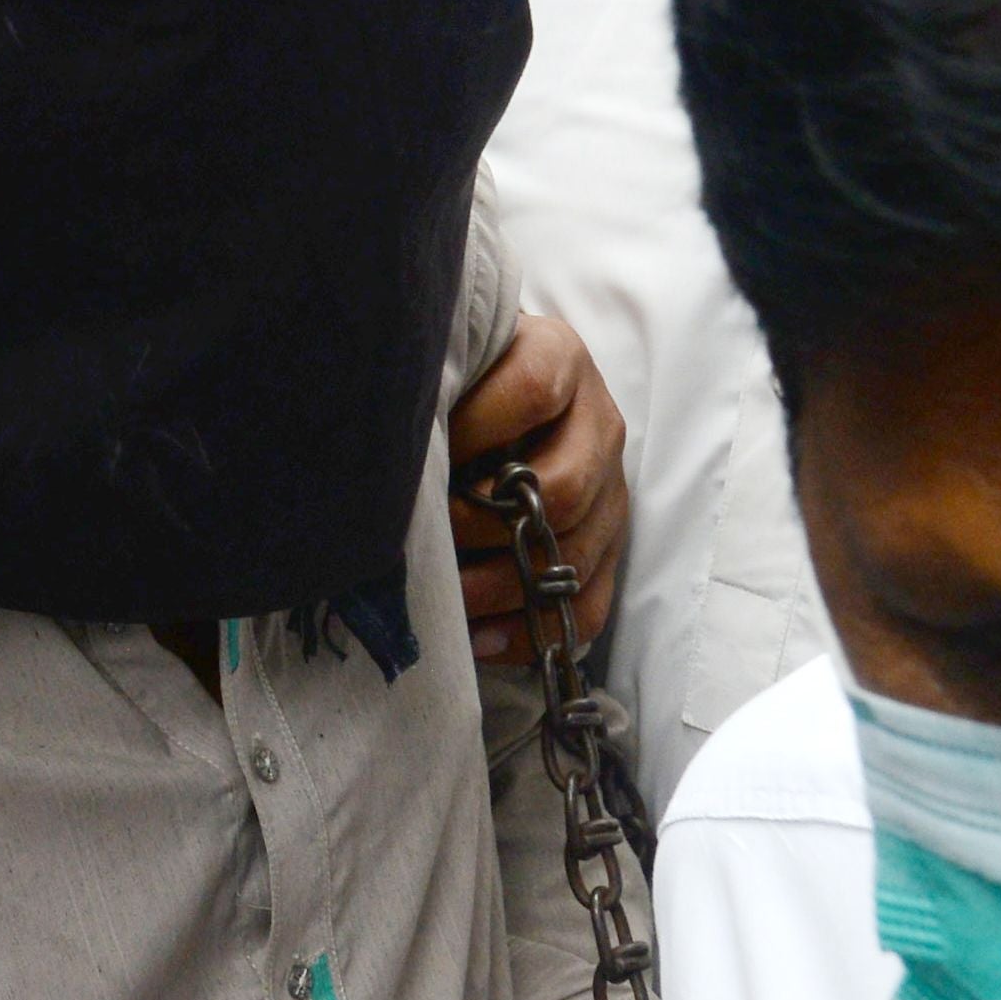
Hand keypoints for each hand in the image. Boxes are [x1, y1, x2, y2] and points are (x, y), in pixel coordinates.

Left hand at [450, 310, 626, 663]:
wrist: (492, 387)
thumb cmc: (456, 378)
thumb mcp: (448, 362)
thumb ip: (430, 385)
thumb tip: (389, 446)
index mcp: (559, 360)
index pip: (531, 393)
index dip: (475, 430)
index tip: (422, 457)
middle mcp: (598, 423)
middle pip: (563, 489)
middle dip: (485, 526)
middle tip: (428, 538)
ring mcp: (611, 489)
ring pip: (575, 555)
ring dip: (501, 589)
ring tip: (443, 599)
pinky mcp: (609, 545)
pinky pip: (588, 606)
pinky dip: (532, 631)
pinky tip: (480, 640)